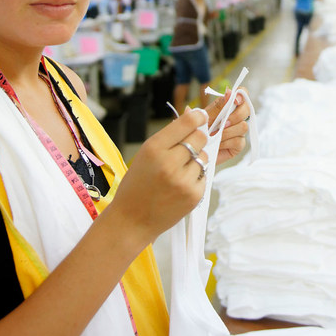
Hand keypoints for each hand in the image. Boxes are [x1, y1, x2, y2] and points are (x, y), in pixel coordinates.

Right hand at [107, 109, 208, 243]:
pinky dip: (196, 177)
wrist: (132, 220)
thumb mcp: (145, 155)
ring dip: (195, 160)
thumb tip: (194, 115)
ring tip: (178, 172)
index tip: (201, 116)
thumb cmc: (137, 185)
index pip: (186, 124)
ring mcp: (183, 180)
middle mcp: (169, 163)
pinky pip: (204, 175)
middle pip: (200, 138)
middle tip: (187, 148)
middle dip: (196, 139)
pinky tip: (180, 185)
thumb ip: (169, 138)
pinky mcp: (194, 195)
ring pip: (203, 156)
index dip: (197, 117)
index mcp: (154, 149)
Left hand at [202, 87, 250, 164]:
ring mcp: (238, 131)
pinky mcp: (238, 145)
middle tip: (222, 124)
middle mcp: (235, 117)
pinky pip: (239, 141)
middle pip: (247, 109)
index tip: (235, 100)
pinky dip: (226, 143)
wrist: (193, 151)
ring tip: (214, 136)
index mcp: (226, 106)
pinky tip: (217, 144)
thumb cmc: (197, 132)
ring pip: (244, 126)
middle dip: (235, 116)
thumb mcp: (203, 118)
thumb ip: (216, 106)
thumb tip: (228, 92)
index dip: (241, 95)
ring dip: (227, 132)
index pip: (241, 94)